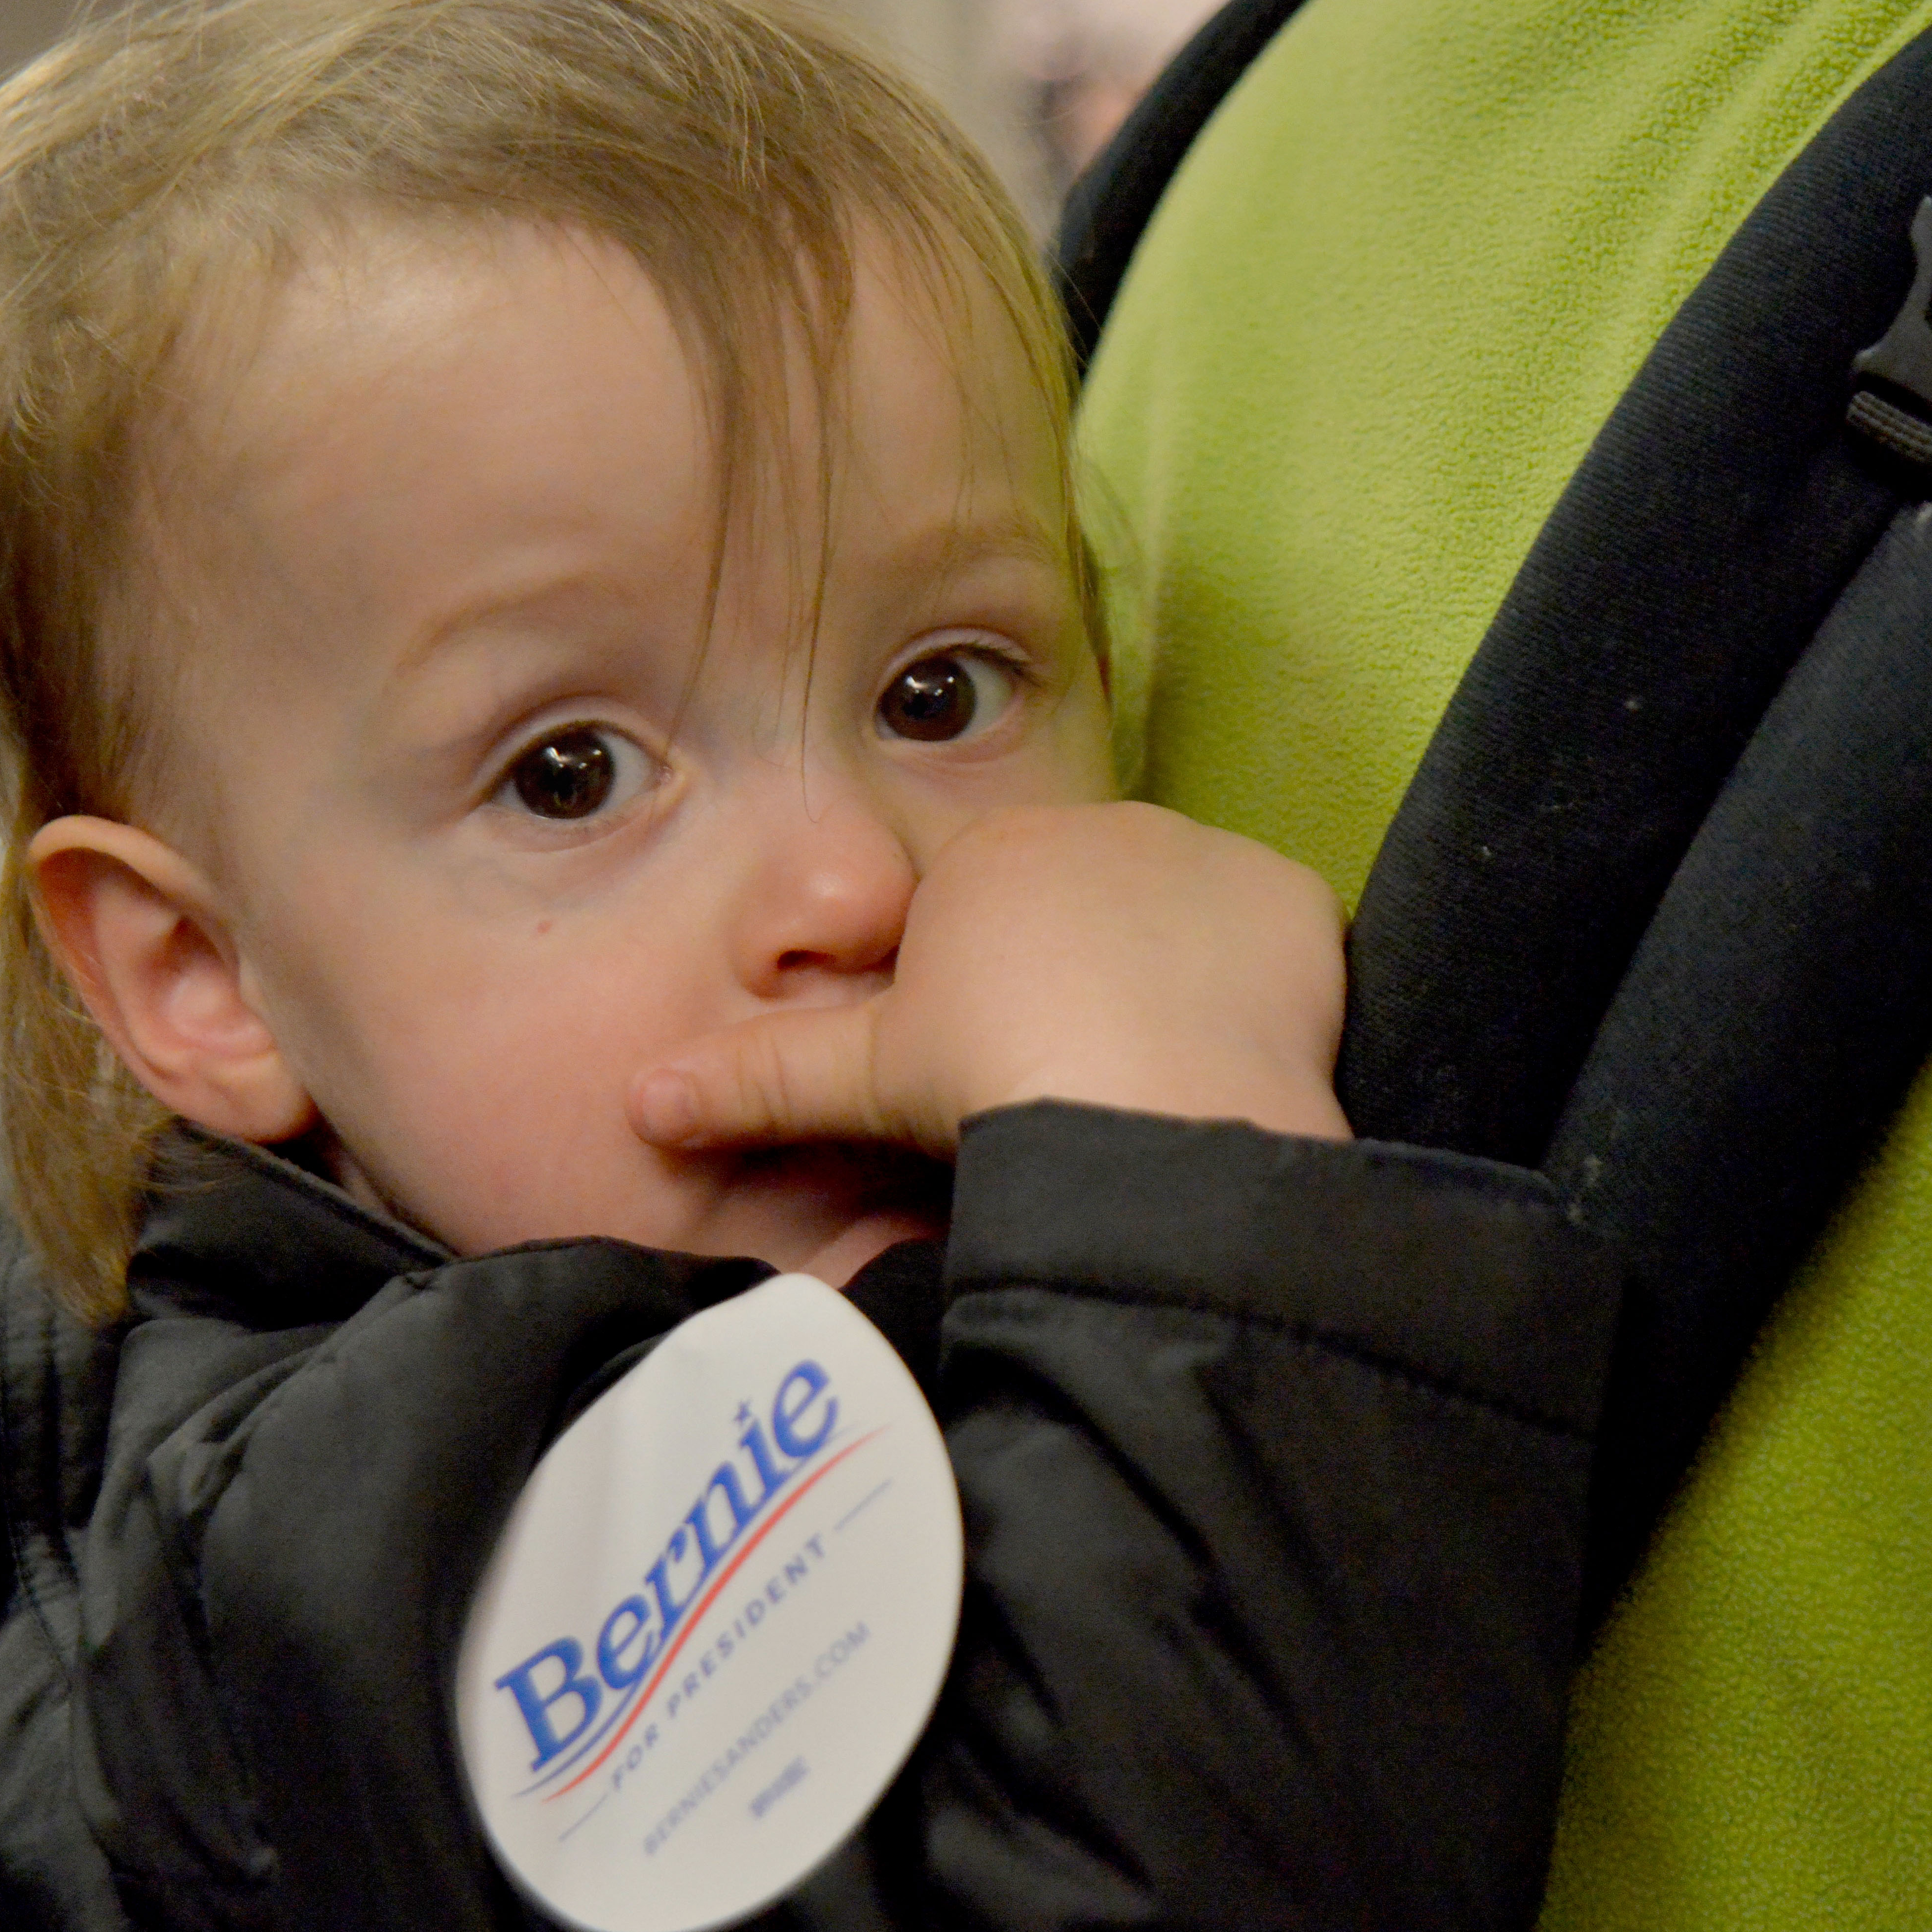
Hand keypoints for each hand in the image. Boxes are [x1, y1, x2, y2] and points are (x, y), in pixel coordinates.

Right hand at [631, 803, 1350, 1156]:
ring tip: (1156, 1083)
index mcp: (990, 856)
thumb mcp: (862, 1082)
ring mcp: (1203, 854)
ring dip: (1171, 989)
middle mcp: (1099, 826)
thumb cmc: (992, 1082)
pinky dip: (1259, 996)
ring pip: (1180, 927)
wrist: (1144, 1105)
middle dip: (1082, 986)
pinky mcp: (1291, 899)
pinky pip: (1274, 943)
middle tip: (1082, 1087)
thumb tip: (639, 1101)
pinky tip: (1235, 1061)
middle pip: (1086, 912)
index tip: (1001, 1073)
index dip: (991, 1002)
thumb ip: (753, 1080)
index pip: (987, 921)